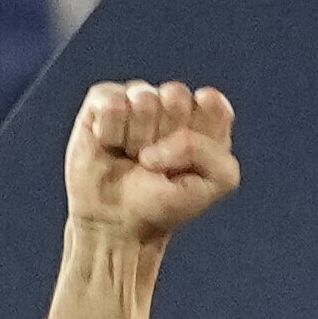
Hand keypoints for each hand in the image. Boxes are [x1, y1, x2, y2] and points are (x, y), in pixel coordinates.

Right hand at [63, 74, 240, 246]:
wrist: (116, 222)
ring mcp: (137, 99)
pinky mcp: (102, 102)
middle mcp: (173, 103)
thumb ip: (209, 152)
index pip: (211, 101)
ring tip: (132, 157)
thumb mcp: (214, 183)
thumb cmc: (166, 203)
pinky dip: (110, 133)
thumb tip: (157, 145)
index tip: (187, 162)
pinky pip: (111, 103)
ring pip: (143, 99)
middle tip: (156, 162)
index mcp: (206, 118)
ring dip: (136, 139)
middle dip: (166, 137)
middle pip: (175, 96)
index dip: (198, 132)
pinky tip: (110, 146)